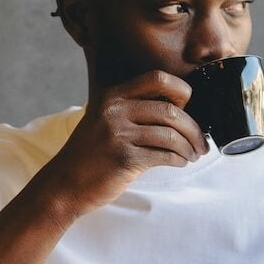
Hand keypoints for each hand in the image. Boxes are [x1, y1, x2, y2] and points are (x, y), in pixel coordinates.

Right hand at [31, 70, 207, 215]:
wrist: (63, 185)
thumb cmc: (89, 156)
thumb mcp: (103, 121)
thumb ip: (130, 110)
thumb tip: (177, 109)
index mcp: (112, 97)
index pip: (157, 79)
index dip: (181, 90)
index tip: (190, 107)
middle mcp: (114, 110)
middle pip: (171, 110)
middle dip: (194, 128)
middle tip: (201, 142)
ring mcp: (118, 134)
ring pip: (171, 134)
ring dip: (189, 147)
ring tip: (193, 155)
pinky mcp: (124, 158)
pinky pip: (163, 155)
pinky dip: (178, 160)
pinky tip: (180, 163)